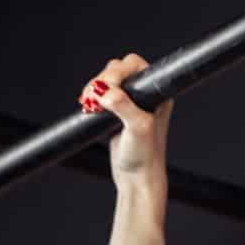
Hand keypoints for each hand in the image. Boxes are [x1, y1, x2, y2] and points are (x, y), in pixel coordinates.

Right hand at [79, 54, 170, 189]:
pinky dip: (91, 98)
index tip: (107, 88)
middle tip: (94, 99)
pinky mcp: (115, 113)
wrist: (136, 178)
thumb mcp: (138, 128)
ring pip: (105, 82)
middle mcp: (144, 94)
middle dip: (102, 80)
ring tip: (89, 106)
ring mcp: (129, 103)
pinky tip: (88, 108)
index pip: (134, 65)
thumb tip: (107, 93)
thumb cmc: (144, 156)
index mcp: (156, 92)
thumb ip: (125, 107)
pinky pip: (99, 95)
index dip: (117, 72)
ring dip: (93, 89)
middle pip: (117, 70)